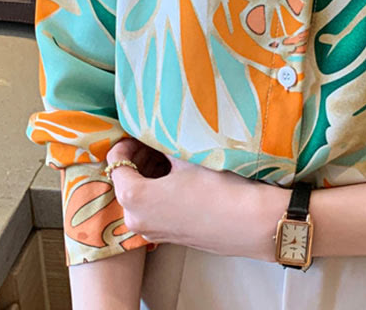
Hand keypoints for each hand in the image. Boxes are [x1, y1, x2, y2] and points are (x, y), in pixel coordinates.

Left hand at [105, 138, 286, 261]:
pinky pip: (152, 207)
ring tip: (172, 154)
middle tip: (158, 139)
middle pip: (126, 179)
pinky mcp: (168, 236)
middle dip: (139, 157)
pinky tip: (181, 176)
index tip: (142, 132)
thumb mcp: (187, 156)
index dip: (128, 142)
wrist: (249, 222)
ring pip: (140, 194)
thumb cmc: (218, 187)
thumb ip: (162, 142)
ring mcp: (152, 231)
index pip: (116, 162)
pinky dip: (159, 190)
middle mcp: (136, 219)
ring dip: (150, 173)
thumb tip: (153, 129)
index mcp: (134, 198)